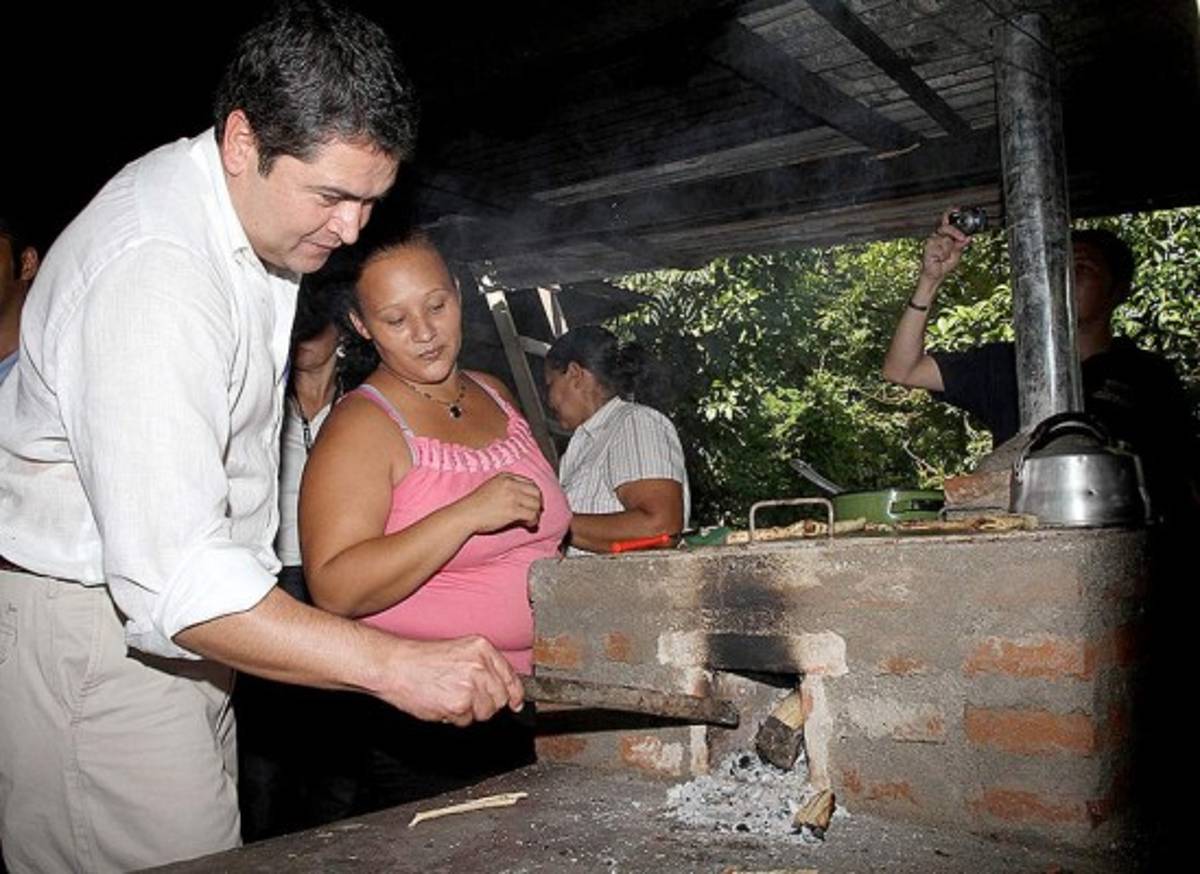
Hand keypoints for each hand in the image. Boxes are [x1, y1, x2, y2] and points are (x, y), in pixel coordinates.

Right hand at [380, 635, 524, 726]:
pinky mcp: (459, 704)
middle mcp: (480, 665)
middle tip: (463, 697)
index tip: (516, 703)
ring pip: (484, 712)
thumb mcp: (458, 651)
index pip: (510, 675)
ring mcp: (471, 685)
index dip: (515, 693)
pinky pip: (465, 721)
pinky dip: (453, 717)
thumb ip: (483, 667)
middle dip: (485, 704)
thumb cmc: (420, 660)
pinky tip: (441, 703)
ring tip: (449, 697)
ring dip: (468, 712)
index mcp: (481, 648)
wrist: (395, 666)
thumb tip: (505, 690)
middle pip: (500, 699)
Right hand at [460, 472, 543, 533]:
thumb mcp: (492, 488)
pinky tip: (529, 525)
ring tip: (531, 521)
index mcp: (505, 477)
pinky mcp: (512, 510)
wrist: (465, 515)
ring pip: (536, 504)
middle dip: (538, 503)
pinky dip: (533, 521)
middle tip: (535, 512)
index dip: (534, 494)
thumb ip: (507, 489)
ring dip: (536, 514)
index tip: (533, 502)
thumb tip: (523, 500)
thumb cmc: (474, 506)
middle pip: (536, 492)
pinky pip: (532, 515)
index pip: (529, 483)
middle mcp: (510, 484)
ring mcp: (512, 496)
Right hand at [920, 209, 971, 284]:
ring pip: (944, 239)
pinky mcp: (928, 246)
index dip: (950, 213)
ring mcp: (932, 241)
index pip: (947, 220)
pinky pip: (939, 247)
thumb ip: (961, 244)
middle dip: (956, 233)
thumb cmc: (944, 264)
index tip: (956, 209)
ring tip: (945, 257)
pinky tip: (939, 258)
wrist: (936, 275)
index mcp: (945, 235)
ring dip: (948, 249)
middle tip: (962, 239)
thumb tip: (968, 237)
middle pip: (947, 227)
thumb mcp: (957, 253)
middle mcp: (938, 236)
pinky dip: (942, 254)